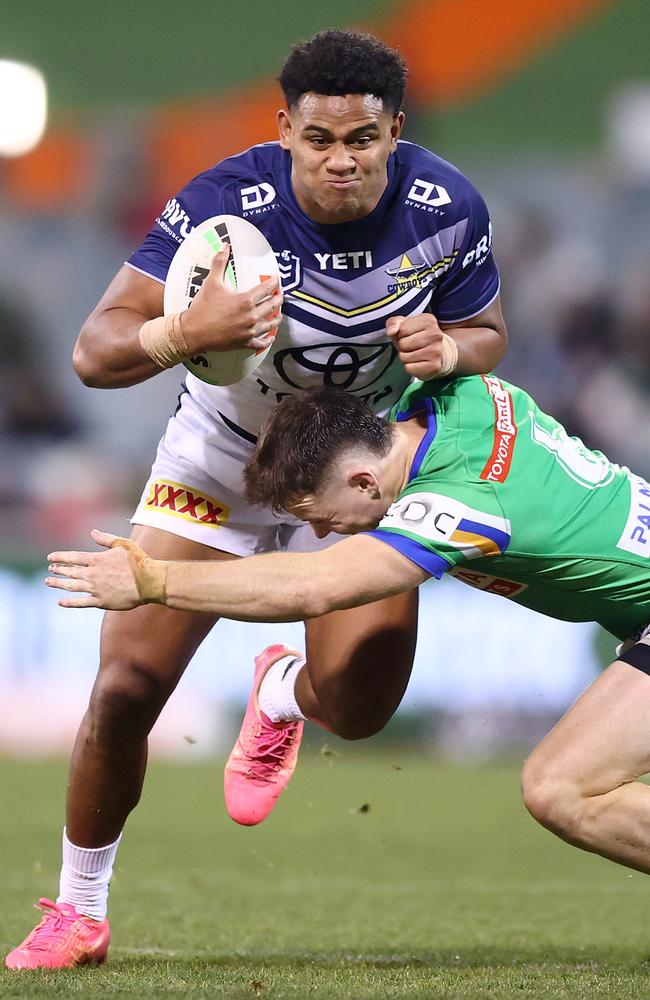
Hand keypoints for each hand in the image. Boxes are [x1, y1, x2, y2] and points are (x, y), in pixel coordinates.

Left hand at [45, 530, 163, 609]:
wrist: (148, 582)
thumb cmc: (138, 561)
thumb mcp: (123, 544)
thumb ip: (105, 539)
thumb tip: (93, 532)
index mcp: (97, 559)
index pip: (73, 557)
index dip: (60, 557)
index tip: (50, 558)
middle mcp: (93, 574)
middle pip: (70, 572)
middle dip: (58, 570)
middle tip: (50, 570)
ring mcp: (95, 589)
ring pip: (72, 586)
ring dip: (58, 584)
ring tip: (48, 582)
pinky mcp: (100, 602)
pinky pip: (81, 603)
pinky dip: (69, 602)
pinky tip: (60, 602)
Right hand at [180, 249, 282, 353]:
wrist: (193, 332)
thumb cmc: (202, 307)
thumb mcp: (211, 282)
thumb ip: (219, 263)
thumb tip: (225, 246)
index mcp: (246, 300)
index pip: (267, 289)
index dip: (274, 283)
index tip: (277, 280)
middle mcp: (251, 316)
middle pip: (272, 306)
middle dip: (278, 299)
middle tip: (280, 295)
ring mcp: (249, 331)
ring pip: (270, 325)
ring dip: (276, 318)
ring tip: (279, 315)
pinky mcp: (245, 343)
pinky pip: (261, 343)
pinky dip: (267, 340)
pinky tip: (270, 337)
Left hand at [386, 314, 456, 378]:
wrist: (437, 352)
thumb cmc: (416, 336)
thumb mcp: (403, 324)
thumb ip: (393, 323)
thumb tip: (391, 331)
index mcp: (428, 320)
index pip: (402, 329)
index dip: (401, 334)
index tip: (409, 335)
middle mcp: (435, 334)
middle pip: (403, 344)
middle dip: (403, 346)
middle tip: (411, 346)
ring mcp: (436, 351)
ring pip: (405, 357)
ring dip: (405, 357)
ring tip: (414, 353)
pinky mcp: (434, 366)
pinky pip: (409, 368)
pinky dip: (410, 367)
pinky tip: (418, 362)